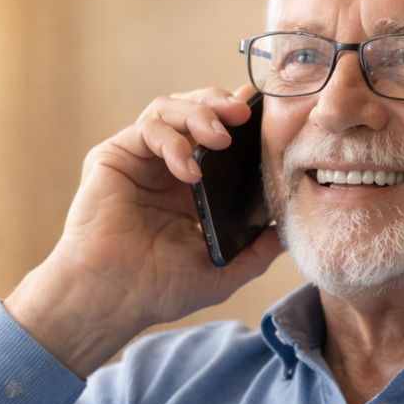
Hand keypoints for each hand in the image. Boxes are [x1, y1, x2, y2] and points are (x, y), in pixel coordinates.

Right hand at [4, 85, 282, 376]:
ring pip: (169, 109)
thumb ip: (256, 250)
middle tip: (244, 113)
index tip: (266, 115)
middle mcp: (165, 167)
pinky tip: (188, 171)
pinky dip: (173, 142)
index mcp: (191, 187)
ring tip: (220, 137)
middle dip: (221, 104)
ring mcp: (139, 160)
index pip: (218, 136)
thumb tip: (289, 231)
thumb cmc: (159, 289)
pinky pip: (147, 130)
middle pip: (194, 111)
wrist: (115, 299)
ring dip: (199, 114)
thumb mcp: (223, 271)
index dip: (240, 120)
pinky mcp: (114, 158)